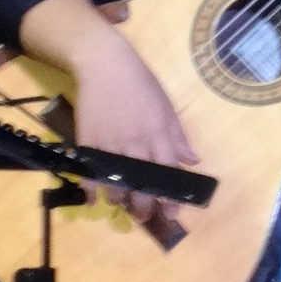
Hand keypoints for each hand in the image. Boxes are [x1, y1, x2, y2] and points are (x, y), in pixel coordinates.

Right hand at [67, 37, 198, 221]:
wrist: (105, 65)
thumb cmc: (141, 85)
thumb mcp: (166, 108)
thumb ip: (178, 138)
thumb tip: (193, 161)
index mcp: (158, 135)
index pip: (168, 173)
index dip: (171, 197)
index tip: (173, 213)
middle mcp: (135, 143)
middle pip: (141, 185)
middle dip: (145, 206)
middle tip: (146, 216)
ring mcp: (109, 144)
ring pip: (115, 184)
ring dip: (119, 200)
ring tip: (123, 205)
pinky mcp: (87, 141)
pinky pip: (89, 173)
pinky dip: (90, 189)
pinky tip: (93, 200)